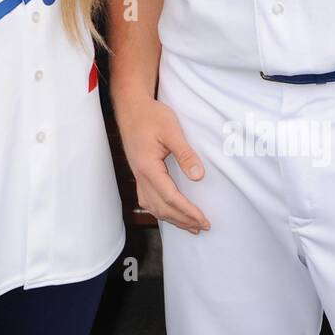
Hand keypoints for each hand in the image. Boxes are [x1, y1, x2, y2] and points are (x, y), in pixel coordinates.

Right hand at [115, 96, 209, 232]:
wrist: (131, 107)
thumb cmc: (151, 116)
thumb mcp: (171, 130)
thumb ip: (185, 154)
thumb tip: (198, 176)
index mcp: (148, 167)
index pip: (170, 197)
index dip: (187, 211)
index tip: (203, 220)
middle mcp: (140, 175)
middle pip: (161, 207)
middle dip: (182, 220)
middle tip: (202, 227)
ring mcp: (138, 175)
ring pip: (152, 206)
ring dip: (171, 218)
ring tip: (190, 226)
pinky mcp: (139, 172)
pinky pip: (147, 199)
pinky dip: (160, 210)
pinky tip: (169, 212)